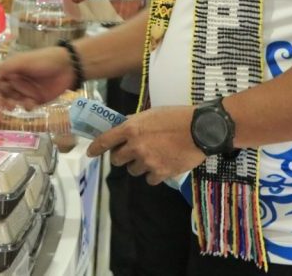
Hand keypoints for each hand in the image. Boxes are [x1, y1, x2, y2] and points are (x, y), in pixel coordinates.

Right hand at [0, 45, 74, 109]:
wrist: (67, 66)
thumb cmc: (42, 60)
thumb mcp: (20, 62)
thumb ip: (3, 70)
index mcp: (8, 70)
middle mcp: (14, 81)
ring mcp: (24, 91)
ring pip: (10, 101)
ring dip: (9, 104)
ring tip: (14, 104)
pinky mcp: (35, 100)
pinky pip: (24, 106)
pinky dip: (25, 106)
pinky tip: (31, 102)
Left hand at [87, 106, 202, 185]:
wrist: (200, 130)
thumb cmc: (175, 116)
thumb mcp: (151, 113)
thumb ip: (134, 122)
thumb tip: (123, 126)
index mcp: (130, 129)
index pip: (105, 141)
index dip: (95, 148)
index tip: (90, 153)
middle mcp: (135, 147)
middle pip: (117, 160)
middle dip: (122, 157)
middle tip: (131, 153)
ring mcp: (148, 162)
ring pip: (133, 170)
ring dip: (139, 165)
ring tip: (152, 157)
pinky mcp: (161, 173)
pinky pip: (149, 179)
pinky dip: (154, 174)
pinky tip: (162, 165)